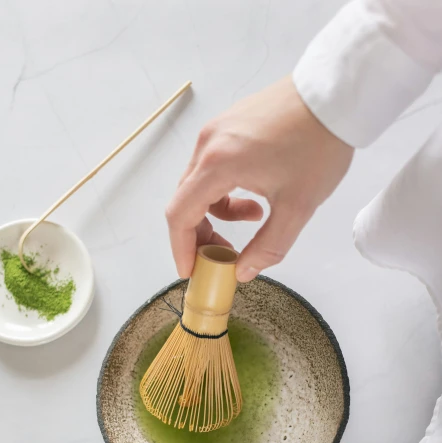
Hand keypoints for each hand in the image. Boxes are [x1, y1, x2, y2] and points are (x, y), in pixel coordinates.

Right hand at [166, 76, 353, 279]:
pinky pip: (212, 167)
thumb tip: (242, 273)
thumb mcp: (297, 208)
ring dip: (218, 211)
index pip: (179, 215)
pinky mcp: (228, 124)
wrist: (336, 95)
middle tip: (226, 254)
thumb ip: (267, 248)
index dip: (181, 248)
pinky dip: (225, 190)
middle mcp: (207, 144)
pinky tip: (256, 194)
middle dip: (202, 234)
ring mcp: (216, 131)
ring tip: (256, 217)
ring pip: (199, 185)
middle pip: (185, 201)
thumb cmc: (319, 145)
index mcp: (217, 164)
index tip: (192, 271)